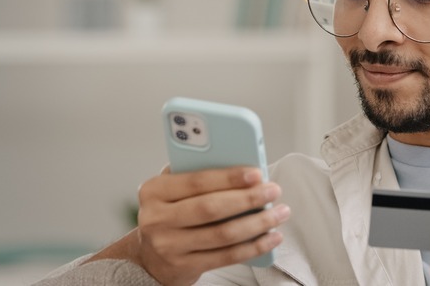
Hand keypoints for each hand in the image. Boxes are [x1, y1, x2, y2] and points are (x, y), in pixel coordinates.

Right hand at [91, 166, 289, 285]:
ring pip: (223, 234)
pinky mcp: (184, 267)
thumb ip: (197, 172)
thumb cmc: (171, 211)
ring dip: (257, 223)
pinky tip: (271, 237)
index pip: (196, 181)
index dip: (229, 177)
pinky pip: (226, 256)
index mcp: (155, 190)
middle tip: (273, 191)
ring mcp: (169, 246)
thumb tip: (242, 162)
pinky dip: (254, 246)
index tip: (257, 173)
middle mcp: (157, 219)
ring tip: (279, 213)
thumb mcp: (173, 188)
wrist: (150, 255)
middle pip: (211, 208)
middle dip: (248, 199)